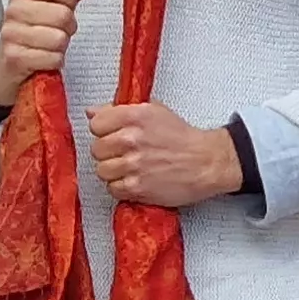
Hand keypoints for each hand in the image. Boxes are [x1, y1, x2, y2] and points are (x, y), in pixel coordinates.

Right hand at [0, 0, 90, 107]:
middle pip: (63, 14)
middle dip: (68, 28)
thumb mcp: (49, 9)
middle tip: (57, 33)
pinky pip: (53, 58)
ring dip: (61, 47)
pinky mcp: (15, 58)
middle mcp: (14, 11)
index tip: (64, 6)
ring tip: (49, 47)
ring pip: (59, 38)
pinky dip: (55, 62)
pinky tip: (45, 60)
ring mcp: (12, 35)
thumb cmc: (31, 35)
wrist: (4, 69)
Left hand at [88, 104, 241, 208]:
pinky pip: (113, 189)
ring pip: (102, 170)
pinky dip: (121, 187)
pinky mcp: (137, 187)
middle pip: (96, 149)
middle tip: (124, 154)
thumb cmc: (183, 138)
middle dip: (108, 152)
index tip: (112, 135)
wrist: (206, 162)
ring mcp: (133, 164)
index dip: (103, 131)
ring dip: (113, 171)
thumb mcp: (153, 111)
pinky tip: (135, 180)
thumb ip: (119, 110)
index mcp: (134, 116)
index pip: (95, 124)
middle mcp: (131, 139)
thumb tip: (92, 111)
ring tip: (130, 168)